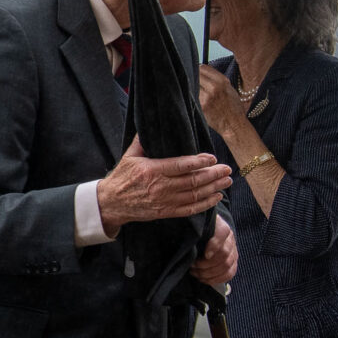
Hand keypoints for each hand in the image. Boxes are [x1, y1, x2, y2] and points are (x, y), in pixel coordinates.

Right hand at [96, 136, 230, 229]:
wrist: (110, 203)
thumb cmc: (120, 178)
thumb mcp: (128, 157)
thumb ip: (141, 142)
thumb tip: (149, 125)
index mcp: (152, 170)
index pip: (182, 165)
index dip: (200, 162)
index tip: (212, 158)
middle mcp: (160, 186)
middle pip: (193, 181)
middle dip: (213, 174)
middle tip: (227, 169)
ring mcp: (164, 201)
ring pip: (195, 195)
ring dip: (214, 188)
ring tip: (226, 181)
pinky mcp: (166, 212)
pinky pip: (190, 209)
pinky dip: (205, 204)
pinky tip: (216, 197)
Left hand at [189, 215, 237, 286]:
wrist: (206, 235)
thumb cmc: (198, 232)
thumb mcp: (195, 228)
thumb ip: (194, 230)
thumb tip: (189, 239)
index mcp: (221, 228)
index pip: (223, 233)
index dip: (215, 245)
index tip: (205, 255)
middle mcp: (230, 240)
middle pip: (224, 255)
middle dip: (205, 264)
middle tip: (192, 266)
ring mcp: (233, 253)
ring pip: (226, 266)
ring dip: (208, 273)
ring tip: (195, 273)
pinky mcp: (233, 263)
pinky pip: (229, 274)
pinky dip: (216, 279)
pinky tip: (204, 280)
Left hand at [196, 64, 248, 140]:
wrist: (234, 125)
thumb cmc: (233, 108)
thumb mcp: (229, 89)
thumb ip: (216, 80)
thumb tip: (201, 71)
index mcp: (222, 81)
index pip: (203, 68)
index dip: (197, 69)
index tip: (194, 71)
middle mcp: (214, 87)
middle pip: (195, 75)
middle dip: (192, 76)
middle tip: (189, 79)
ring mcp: (206, 97)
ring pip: (192, 85)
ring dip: (190, 86)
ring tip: (190, 89)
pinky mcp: (201, 106)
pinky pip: (191, 96)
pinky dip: (190, 95)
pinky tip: (191, 98)